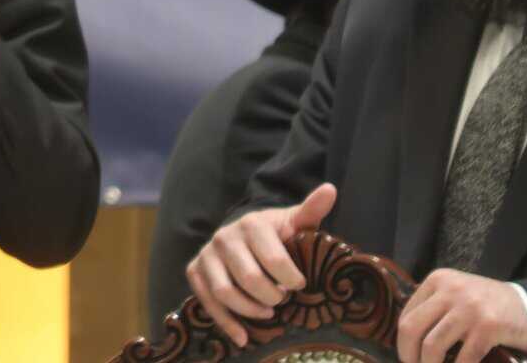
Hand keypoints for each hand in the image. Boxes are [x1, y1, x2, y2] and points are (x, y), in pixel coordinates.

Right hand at [185, 183, 336, 346]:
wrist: (243, 236)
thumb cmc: (276, 234)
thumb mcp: (294, 222)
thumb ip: (311, 210)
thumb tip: (331, 189)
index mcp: (252, 224)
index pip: (274, 259)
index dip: (291, 279)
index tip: (300, 285)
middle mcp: (225, 236)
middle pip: (249, 279)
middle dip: (272, 296)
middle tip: (284, 300)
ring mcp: (207, 254)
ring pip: (225, 292)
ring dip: (250, 310)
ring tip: (268, 314)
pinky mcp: (195, 271)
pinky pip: (207, 302)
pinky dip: (226, 323)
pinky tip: (244, 337)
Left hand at [396, 269, 526, 362]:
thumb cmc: (486, 303)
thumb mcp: (457, 292)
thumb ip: (434, 305)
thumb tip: (407, 336)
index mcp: (438, 280)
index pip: (407, 314)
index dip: (402, 340)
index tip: (406, 355)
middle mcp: (450, 291)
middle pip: (412, 328)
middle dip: (408, 354)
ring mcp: (469, 309)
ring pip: (432, 346)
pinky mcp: (488, 328)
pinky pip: (463, 358)